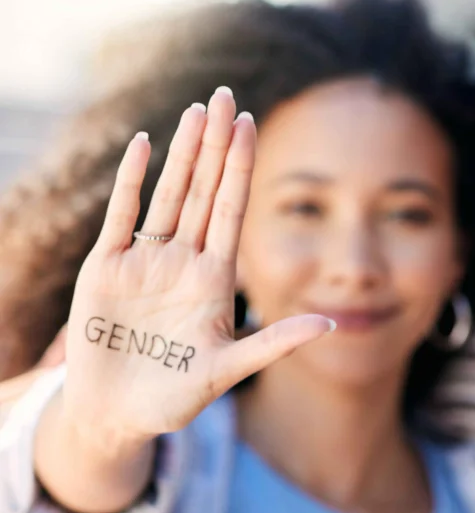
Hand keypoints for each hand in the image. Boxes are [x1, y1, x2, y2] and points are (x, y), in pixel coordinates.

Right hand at [62, 88, 333, 450]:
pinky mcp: (105, 270)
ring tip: (196, 110)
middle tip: (226, 95)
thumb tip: (330, 324)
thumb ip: (273, 343)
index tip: (253, 124)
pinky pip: (121, 217)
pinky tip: (143, 146)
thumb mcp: (228, 369)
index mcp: (213, 278)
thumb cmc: (174, 396)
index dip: (240, 167)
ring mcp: (144, 262)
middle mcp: (182, 261)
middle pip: (203, 190)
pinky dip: (132, 183)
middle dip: (215, 144)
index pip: (231, 209)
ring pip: (168, 195)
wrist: (117, 417)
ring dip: (181, 153)